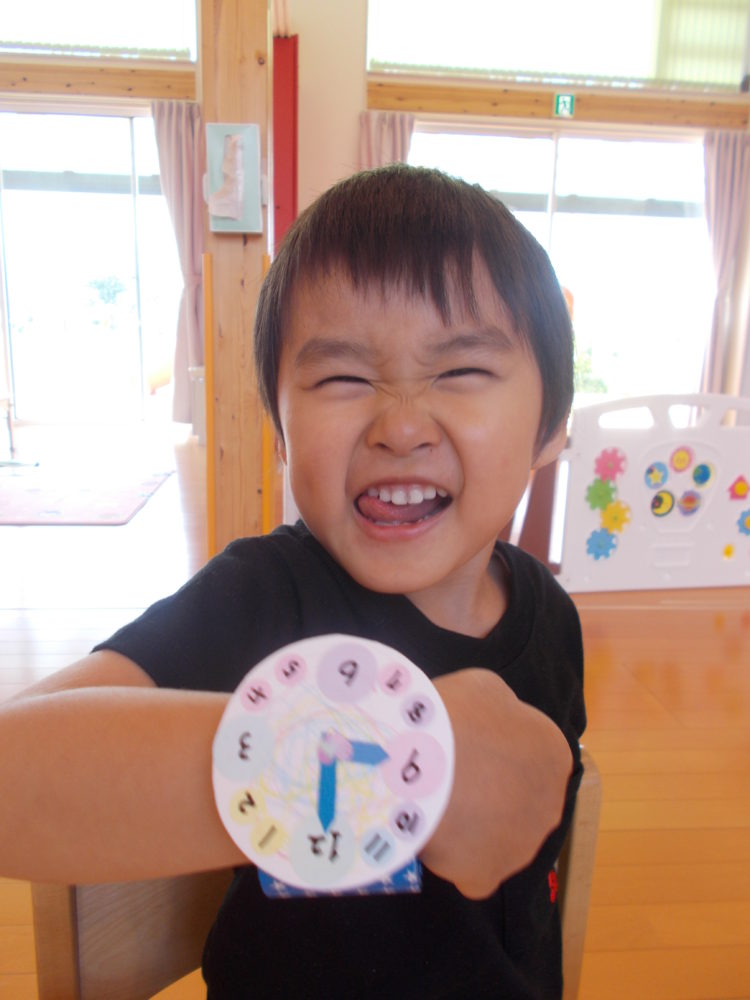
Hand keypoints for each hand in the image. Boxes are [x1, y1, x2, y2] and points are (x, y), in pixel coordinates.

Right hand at [420, 669, 571, 899]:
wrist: (417, 761)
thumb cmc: (455, 715)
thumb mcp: (486, 689)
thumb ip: (503, 711)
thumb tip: (498, 725)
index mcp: (554, 756)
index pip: (532, 758)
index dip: (497, 754)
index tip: (468, 750)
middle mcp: (550, 806)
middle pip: (519, 803)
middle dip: (491, 795)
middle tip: (451, 779)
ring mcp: (520, 848)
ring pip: (497, 840)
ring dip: (475, 829)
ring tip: (435, 807)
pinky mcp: (487, 876)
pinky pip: (471, 869)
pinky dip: (453, 858)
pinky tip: (432, 835)